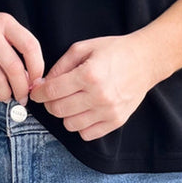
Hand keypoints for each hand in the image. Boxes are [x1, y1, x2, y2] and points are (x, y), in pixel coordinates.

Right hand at [0, 0, 43, 104]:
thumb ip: (16, 45)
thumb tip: (31, 78)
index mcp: (4, 21)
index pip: (30, 46)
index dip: (37, 68)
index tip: (36, 81)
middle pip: (14, 67)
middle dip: (22, 88)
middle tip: (22, 97)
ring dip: (5, 94)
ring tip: (6, 96)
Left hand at [30, 34, 152, 140]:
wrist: (145, 60)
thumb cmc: (114, 50)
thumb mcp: (83, 48)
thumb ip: (61, 66)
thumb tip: (43, 84)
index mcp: (88, 74)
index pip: (53, 91)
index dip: (39, 93)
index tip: (36, 92)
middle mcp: (98, 96)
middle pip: (59, 110)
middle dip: (49, 103)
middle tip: (52, 95)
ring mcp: (108, 111)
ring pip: (70, 125)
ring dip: (65, 114)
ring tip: (70, 102)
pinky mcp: (116, 121)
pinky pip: (87, 134)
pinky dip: (80, 125)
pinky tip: (84, 111)